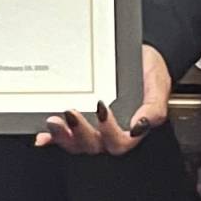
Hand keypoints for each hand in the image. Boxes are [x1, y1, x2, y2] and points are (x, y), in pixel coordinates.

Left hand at [36, 46, 170, 155]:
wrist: (139, 54)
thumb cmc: (148, 71)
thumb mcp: (158, 85)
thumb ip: (154, 107)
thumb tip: (140, 125)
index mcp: (129, 130)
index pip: (118, 143)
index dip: (109, 133)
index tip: (103, 109)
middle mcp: (108, 133)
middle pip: (92, 146)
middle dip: (80, 134)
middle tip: (71, 113)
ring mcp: (91, 128)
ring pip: (75, 143)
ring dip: (62, 136)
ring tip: (54, 121)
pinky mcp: (77, 120)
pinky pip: (63, 134)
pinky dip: (51, 137)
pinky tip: (42, 134)